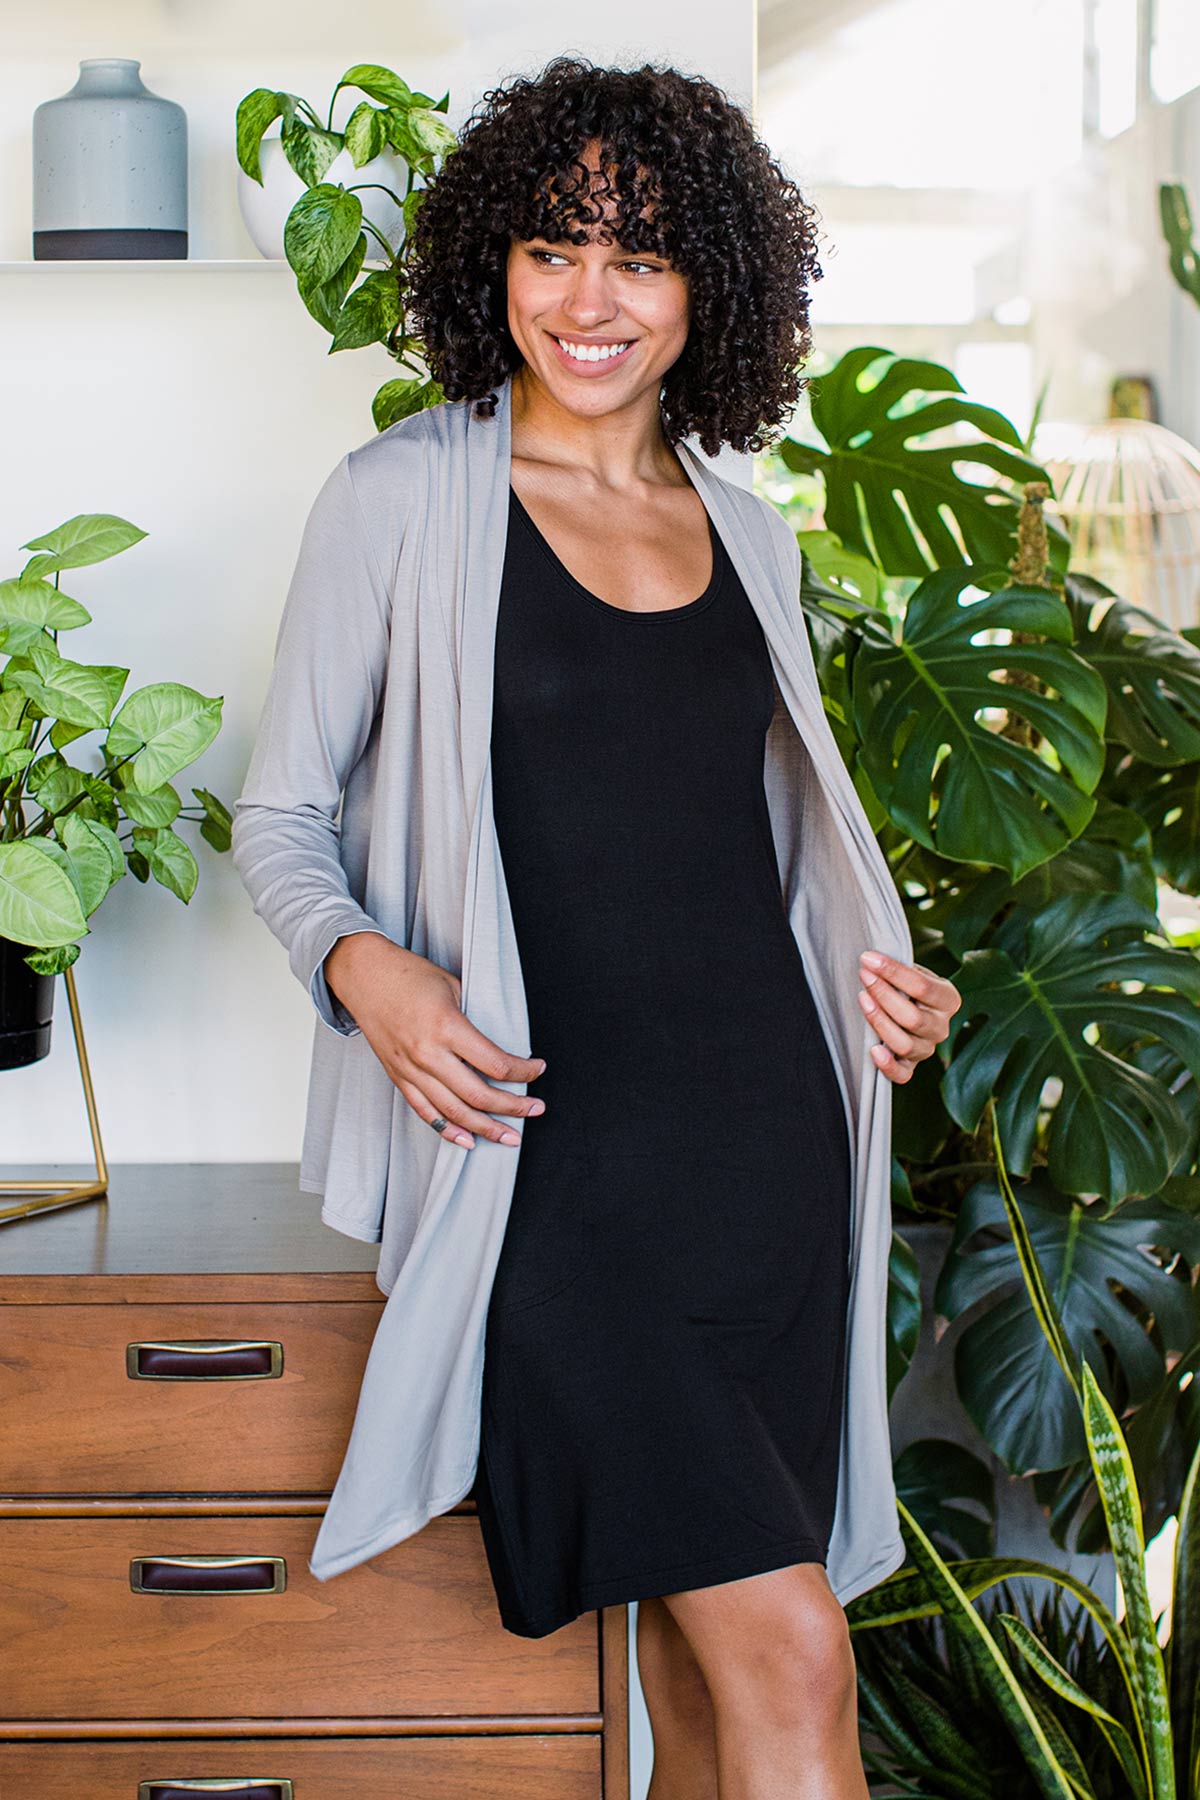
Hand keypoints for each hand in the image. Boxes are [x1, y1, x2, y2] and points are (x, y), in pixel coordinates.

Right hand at [323, 932, 545, 1148]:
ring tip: (510, 1138)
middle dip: (513, 1108)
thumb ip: (474, 1021)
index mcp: (447, 1027)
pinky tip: (468, 1140)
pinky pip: (425, 1112)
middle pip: (479, 1096)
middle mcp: (428, 1054)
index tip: (537, 1069)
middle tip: (536, 1109)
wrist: (364, 975)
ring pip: (454, 1112)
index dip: (523, 1072)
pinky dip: (448, 1130)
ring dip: (486, 1128)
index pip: (495, 1063)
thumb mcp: (453, 986)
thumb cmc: (409, 975)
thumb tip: (501, 1047)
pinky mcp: (398, 1076)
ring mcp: (410, 1069)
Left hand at [856, 949, 960, 1084]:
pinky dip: (888, 1065)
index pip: (922, 987)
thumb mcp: (913, 972)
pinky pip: (903, 1075)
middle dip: (883, 994)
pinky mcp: (911, 1066)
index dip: (893, 972)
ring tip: (862, 1001)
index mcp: (948, 999)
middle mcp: (941, 1027)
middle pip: (913, 1018)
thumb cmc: (908, 986)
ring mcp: (927, 1048)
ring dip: (880, 1021)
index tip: (869, 959)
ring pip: (905, 1044)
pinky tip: (873, 1049)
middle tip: (863, 976)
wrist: (911, 1006)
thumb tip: (873, 961)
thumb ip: (902, 968)